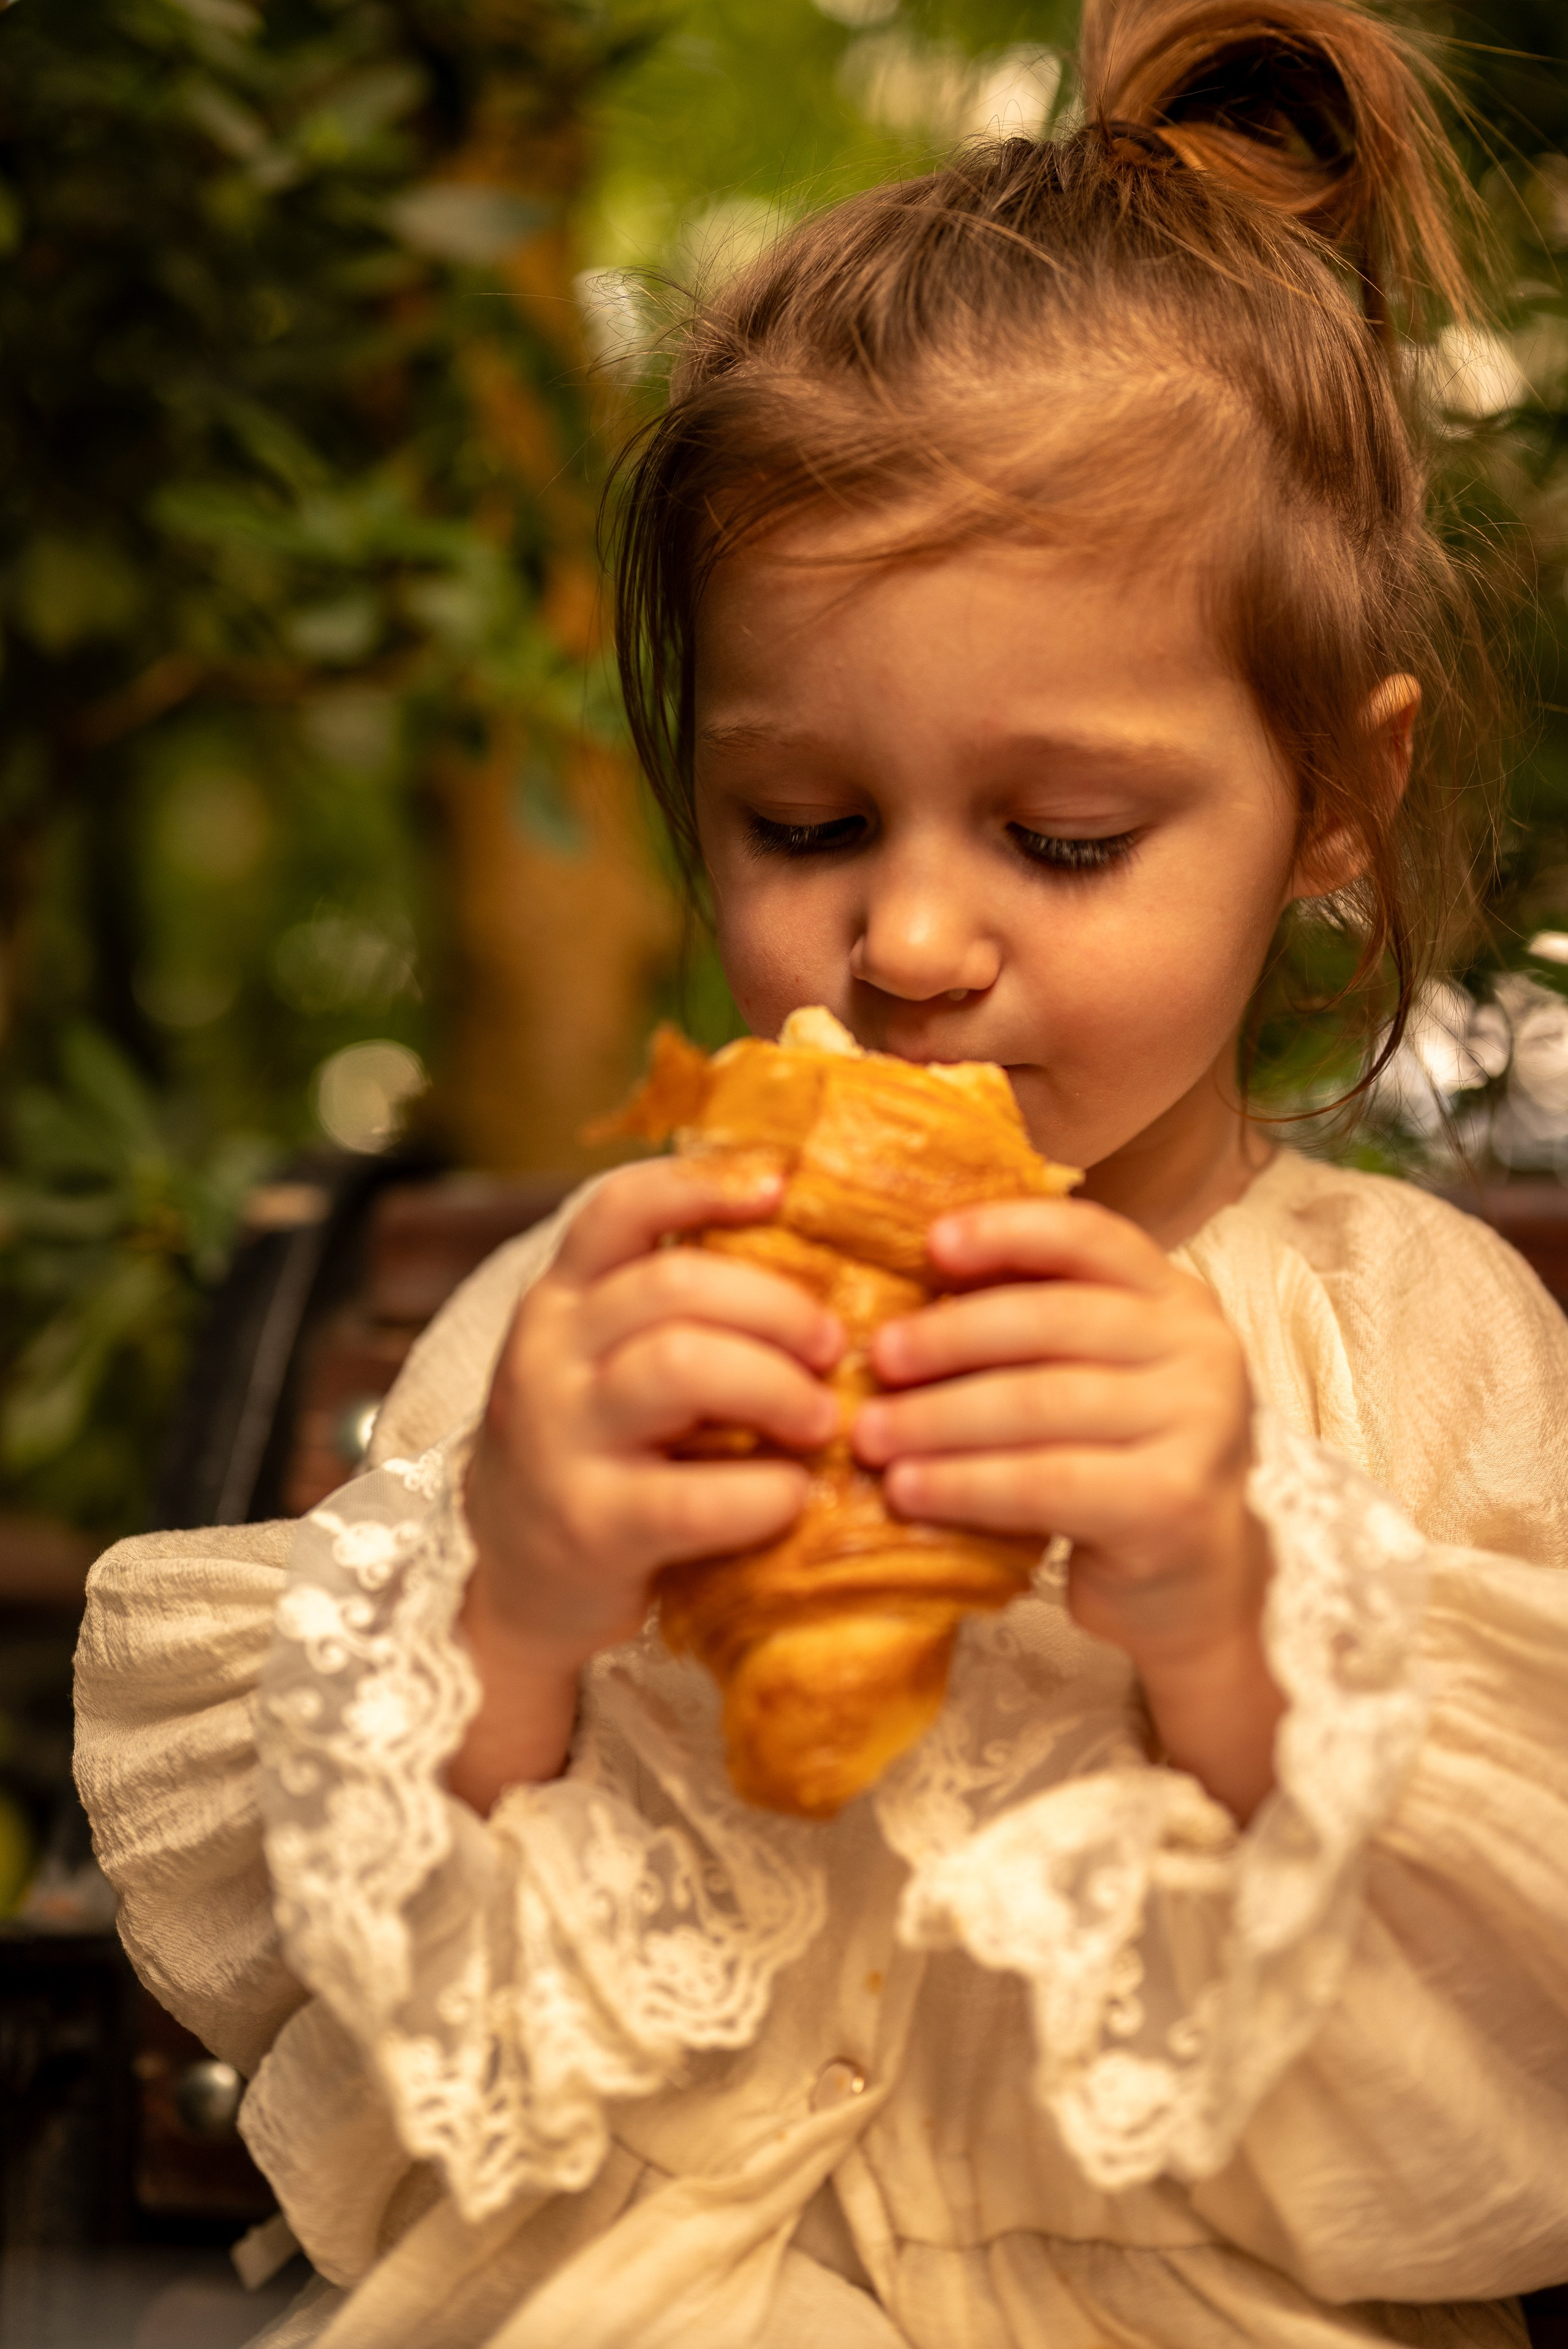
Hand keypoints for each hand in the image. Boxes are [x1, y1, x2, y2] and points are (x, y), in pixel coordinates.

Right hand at [450, 1159, 842, 1812]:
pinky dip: (763, 1492)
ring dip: (775, 1384)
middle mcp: (547, 1352)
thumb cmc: (605, 1447)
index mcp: (562, 1297)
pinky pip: (692, 1496)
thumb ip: (678, 1305)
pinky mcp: (589, 1525)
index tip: (783, 1185)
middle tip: (833, 1346)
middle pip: (673, 1284)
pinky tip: (792, 1495)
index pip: (621, 1207)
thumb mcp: (612, 1357)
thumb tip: (814, 1244)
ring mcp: (559, 1438)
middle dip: (776, 1306)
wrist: (522, 1579)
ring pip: (680, 1366)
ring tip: (820, 1418)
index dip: (703, 1184)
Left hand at [852, 1198, 1280, 1817]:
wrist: (1193, 1584)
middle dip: (950, 1338)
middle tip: (875, 1360)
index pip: (1091, 1237)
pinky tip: (909, 1491)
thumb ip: (1034, 1322)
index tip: (931, 1242)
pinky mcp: (1173, 1503)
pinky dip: (965, 1484)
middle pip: (1052, 1322)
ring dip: (939, 1418)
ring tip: (872, 1436)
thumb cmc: (1117, 1463)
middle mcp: (1203, 1349)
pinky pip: (1044, 1481)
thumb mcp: (1092, 1375)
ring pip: (1039, 1404)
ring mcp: (1200, 1426)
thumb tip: (914, 1275)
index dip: (1008, 1231)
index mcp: (1177, 1298)